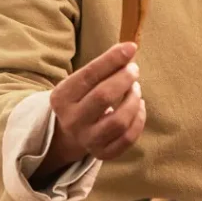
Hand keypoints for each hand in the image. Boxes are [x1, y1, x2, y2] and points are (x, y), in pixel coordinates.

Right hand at [37, 42, 145, 176]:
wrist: (69, 133)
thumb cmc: (81, 98)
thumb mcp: (81, 82)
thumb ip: (102, 67)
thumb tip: (129, 50)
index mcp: (61, 97)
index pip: (89, 75)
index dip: (111, 60)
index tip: (131, 47)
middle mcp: (71, 120)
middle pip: (103, 97)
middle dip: (124, 79)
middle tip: (134, 69)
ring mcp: (87, 139)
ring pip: (119, 121)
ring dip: (133, 100)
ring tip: (136, 89)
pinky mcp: (102, 153)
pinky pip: (128, 138)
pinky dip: (139, 120)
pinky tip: (139, 106)